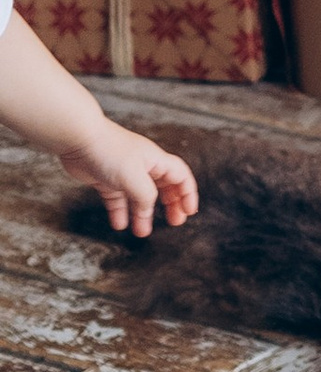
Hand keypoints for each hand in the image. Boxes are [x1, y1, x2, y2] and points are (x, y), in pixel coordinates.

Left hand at [66, 115, 196, 235]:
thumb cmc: (110, 151)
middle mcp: (143, 166)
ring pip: (139, 197)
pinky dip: (120, 212)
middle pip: (164, 187)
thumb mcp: (134, 177)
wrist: (80, 139)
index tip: (189, 212)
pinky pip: (118, 200)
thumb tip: (147, 213)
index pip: (180, 176)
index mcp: (155, 161)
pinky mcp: (106, 180)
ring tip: (142, 232)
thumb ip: (145, 197)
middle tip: (174, 222)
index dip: (188, 194)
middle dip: (171, 204)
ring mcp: (124, 173)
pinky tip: (119, 224)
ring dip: (143, 214)